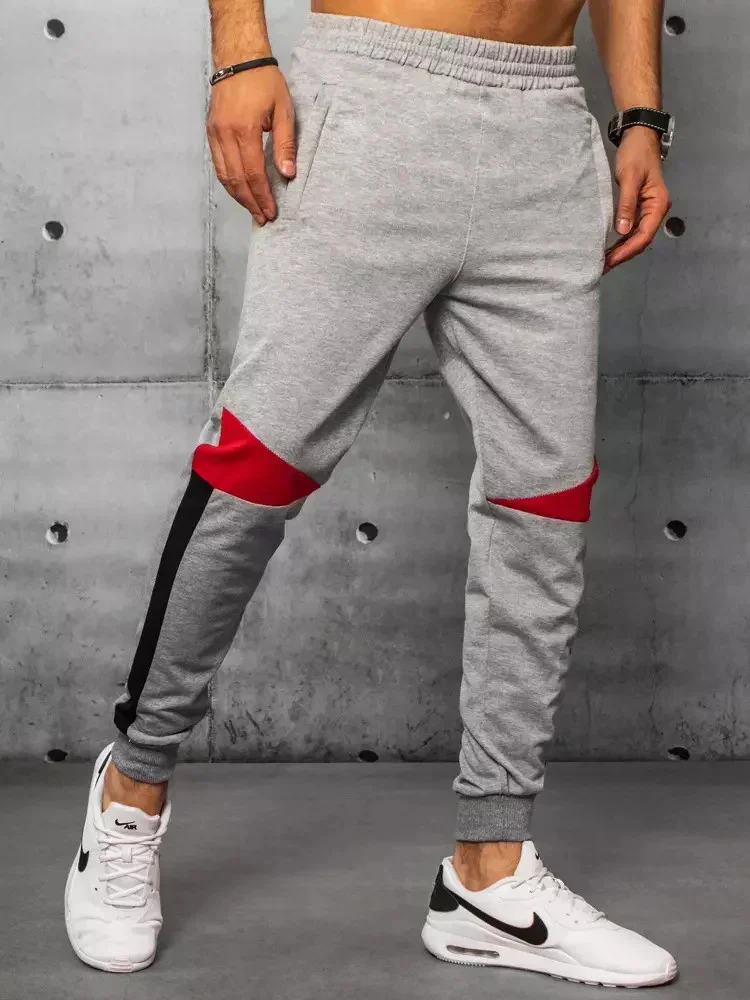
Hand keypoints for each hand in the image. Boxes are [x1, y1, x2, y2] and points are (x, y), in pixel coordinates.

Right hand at [206, 65, 295, 224]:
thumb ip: (285, 145)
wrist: (239, 58)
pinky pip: (218, 164)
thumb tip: (287, 174)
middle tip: (262, 218)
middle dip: (250, 202)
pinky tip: (240, 190)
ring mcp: (215, 134)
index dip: (262, 196)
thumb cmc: (265, 81)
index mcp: (244, 130)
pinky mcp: (211, 132)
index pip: (253, 173)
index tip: (271, 211)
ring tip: (252, 209)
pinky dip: (228, 181)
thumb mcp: (283, 111)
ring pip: (223, 175)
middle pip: (236, 180)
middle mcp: (225, 134)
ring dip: (238, 196)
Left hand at [604, 127, 670, 273]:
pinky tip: (609, 247)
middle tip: (602, 267)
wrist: (639, 137)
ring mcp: (647, 210)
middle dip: (623, 254)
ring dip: (621, 250)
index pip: (644, 235)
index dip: (628, 250)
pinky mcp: (638, 208)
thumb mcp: (630, 178)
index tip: (611, 261)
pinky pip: (631, 229)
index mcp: (657, 204)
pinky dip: (620, 240)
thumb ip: (627, 204)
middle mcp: (655, 210)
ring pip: (635, 236)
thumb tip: (622, 231)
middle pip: (640, 240)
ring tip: (603, 262)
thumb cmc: (636, 154)